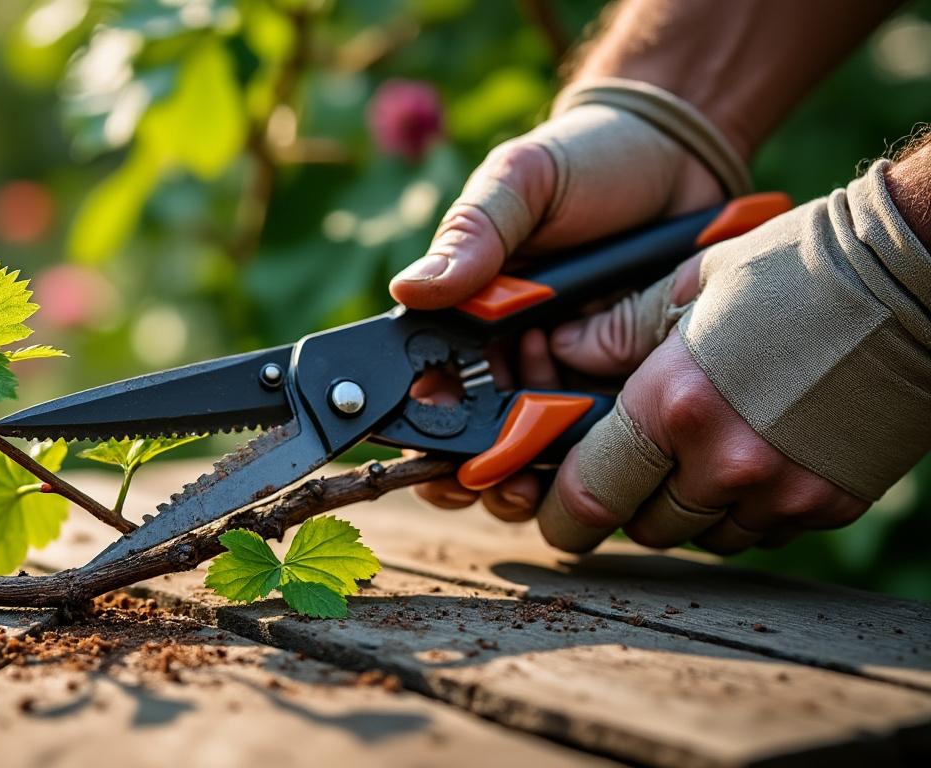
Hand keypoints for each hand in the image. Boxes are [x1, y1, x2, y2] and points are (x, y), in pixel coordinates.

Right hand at [392, 104, 721, 519]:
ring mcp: (572, 376)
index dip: (425, 436)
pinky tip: (606, 438)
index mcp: (469, 318)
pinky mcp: (628, 385)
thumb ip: (473, 232)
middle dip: (483, 474)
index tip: (437, 456)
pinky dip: (601, 453)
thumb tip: (410, 291)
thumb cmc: (589, 159)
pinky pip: (608, 439)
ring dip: (541, 469)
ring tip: (558, 437)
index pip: (429, 391)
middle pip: (480, 442)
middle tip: (505, 473)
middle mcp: (513, 357)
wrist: (687, 154)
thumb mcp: (522, 180)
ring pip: (542, 456)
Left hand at [528, 154, 930, 553]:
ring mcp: (783, 490)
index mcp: (674, 403)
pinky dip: (745, 510)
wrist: (916, 276)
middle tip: (635, 467)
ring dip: (689, 509)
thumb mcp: (691, 284)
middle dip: (629, 504)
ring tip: (700, 455)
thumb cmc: (798, 268)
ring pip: (704, 536)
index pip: (591, 495)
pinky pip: (763, 532)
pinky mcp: (831, 504)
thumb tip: (562, 352)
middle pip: (644, 526)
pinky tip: (753, 460)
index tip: (557, 518)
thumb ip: (618, 331)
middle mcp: (725, 460)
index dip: (563, 516)